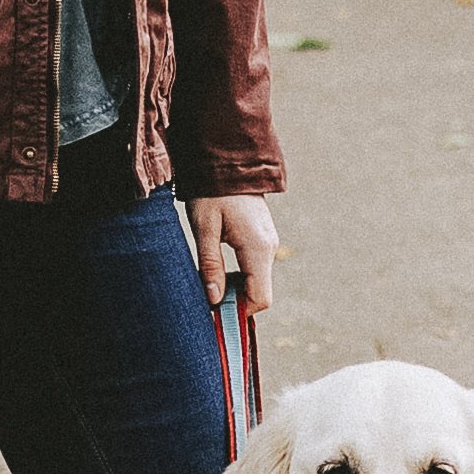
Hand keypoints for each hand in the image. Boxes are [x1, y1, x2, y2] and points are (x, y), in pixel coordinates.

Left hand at [190, 194, 278, 312]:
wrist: (228, 160)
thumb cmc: (212, 192)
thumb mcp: (204, 229)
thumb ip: (210, 266)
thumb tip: (213, 300)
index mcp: (257, 248)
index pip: (260, 298)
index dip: (239, 311)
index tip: (214, 312)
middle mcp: (269, 248)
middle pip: (259, 292)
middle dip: (234, 302)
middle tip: (205, 298)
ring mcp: (268, 243)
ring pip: (256, 281)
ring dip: (235, 289)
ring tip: (208, 282)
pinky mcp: (262, 238)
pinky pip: (255, 268)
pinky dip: (238, 277)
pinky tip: (217, 270)